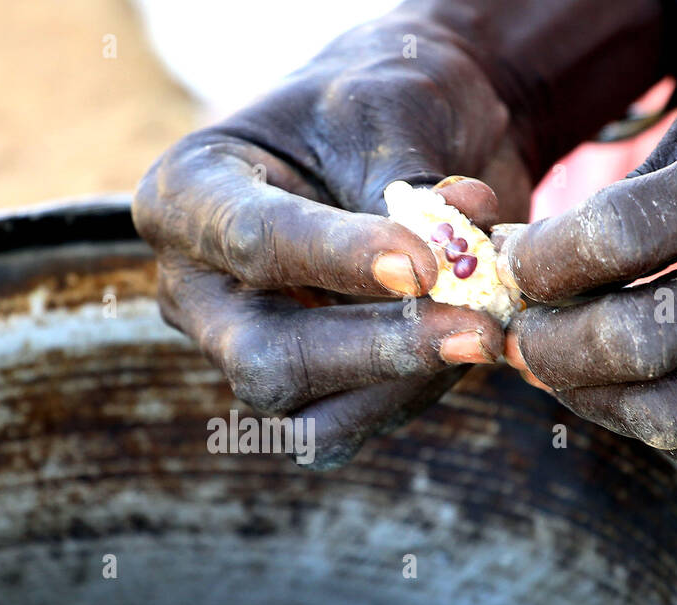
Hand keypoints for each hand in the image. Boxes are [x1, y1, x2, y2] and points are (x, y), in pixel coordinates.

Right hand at [133, 11, 530, 467]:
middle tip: (476, 330)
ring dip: (405, 383)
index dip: (339, 260)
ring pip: (304, 414)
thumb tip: (455, 263)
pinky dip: (412, 396)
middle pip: (263, 359)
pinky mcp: (298, 394)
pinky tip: (466, 340)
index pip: (251, 241)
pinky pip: (343, 430)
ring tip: (487, 324)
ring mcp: (240, 349)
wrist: (408, 134)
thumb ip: (409, 190)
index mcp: (188, 196)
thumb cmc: (384, 102)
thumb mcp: (393, 109)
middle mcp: (198, 288)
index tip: (426, 264)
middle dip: (374, 350)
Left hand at [500, 40, 676, 475]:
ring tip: (561, 368)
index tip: (519, 261)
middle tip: (522, 333)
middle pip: (637, 342)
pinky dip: (649, 430)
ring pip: (671, 416)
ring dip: (589, 400)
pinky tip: (627, 393)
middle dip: (549, 346)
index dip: (545, 259)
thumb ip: (649, 173)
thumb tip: (550, 250)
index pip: (623, 235)